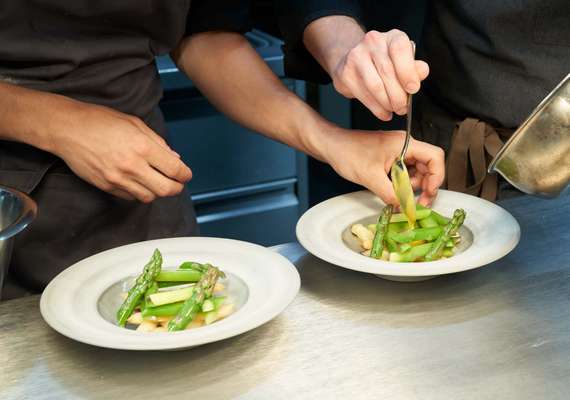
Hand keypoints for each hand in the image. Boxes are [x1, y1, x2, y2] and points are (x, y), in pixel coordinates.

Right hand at [49, 100, 191, 202]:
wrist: (67, 129)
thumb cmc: (101, 121)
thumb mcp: (135, 123)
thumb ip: (158, 142)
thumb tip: (175, 158)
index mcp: (142, 147)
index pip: (175, 170)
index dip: (185, 175)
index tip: (186, 174)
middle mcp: (132, 166)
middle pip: (166, 189)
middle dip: (176, 188)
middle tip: (177, 183)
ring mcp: (118, 179)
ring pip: (149, 197)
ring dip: (157, 191)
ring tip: (157, 181)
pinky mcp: (107, 186)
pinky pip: (131, 197)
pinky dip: (139, 192)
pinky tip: (139, 182)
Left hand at [324, 129, 444, 205]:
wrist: (332, 146)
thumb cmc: (348, 153)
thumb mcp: (371, 177)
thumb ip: (390, 194)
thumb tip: (405, 208)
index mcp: (404, 143)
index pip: (435, 157)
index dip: (437, 177)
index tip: (428, 193)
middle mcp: (405, 146)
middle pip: (428, 167)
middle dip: (425, 186)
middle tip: (418, 204)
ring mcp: (398, 152)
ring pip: (417, 172)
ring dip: (412, 187)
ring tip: (400, 198)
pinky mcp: (391, 158)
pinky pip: (405, 173)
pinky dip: (403, 185)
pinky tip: (394, 192)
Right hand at [331, 30, 428, 120]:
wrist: (353, 60)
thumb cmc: (383, 62)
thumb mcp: (402, 61)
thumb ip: (413, 67)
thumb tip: (422, 71)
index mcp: (392, 37)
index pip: (400, 50)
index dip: (408, 71)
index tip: (413, 89)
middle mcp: (372, 42)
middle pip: (387, 72)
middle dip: (398, 95)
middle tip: (403, 107)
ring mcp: (356, 56)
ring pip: (375, 86)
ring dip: (387, 103)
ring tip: (393, 110)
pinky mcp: (345, 73)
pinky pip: (363, 95)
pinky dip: (376, 108)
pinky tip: (383, 112)